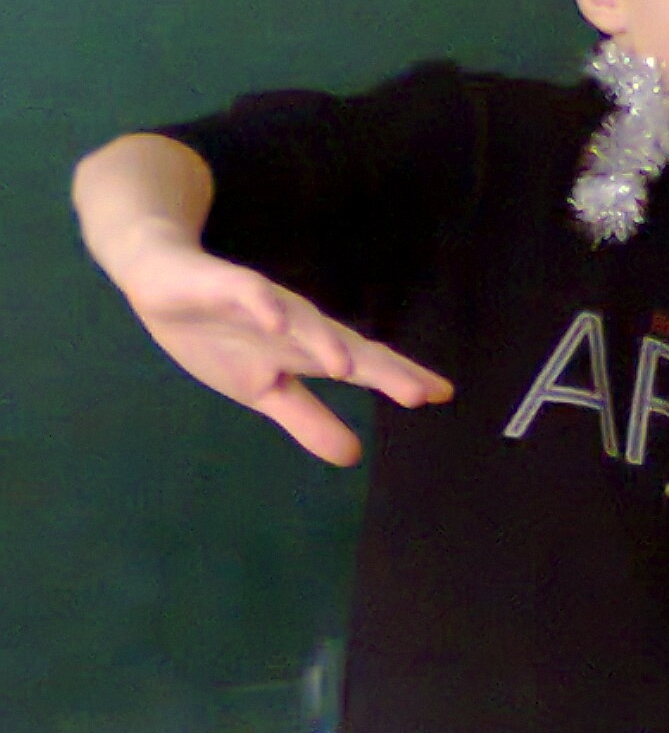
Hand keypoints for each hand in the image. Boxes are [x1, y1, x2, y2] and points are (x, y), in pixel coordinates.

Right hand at [118, 231, 452, 464]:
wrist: (161, 275)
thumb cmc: (220, 333)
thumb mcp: (263, 389)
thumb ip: (308, 419)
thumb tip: (352, 457)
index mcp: (306, 350)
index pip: (364, 365)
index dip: (401, 379)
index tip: (444, 395)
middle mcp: (294, 325)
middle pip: (345, 345)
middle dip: (383, 369)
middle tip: (422, 392)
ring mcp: (260, 303)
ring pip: (298, 320)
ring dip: (323, 341)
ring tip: (349, 368)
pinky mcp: (220, 284)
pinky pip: (243, 292)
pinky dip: (260, 304)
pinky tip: (275, 319)